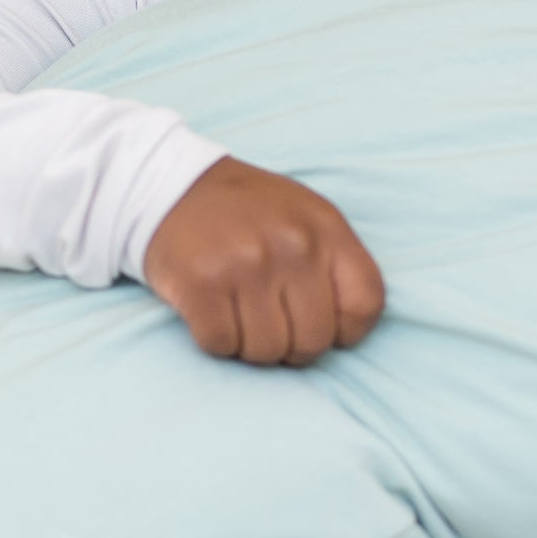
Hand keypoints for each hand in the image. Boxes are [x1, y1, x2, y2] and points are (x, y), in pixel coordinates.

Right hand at [141, 157, 385, 365]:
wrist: (171, 186)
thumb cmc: (248, 212)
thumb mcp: (307, 218)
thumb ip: (335, 265)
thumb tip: (346, 332)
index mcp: (326, 228)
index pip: (365, 306)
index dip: (346, 331)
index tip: (324, 325)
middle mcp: (292, 244)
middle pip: (314, 341)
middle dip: (292, 346)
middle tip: (271, 323)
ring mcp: (246, 264)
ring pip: (267, 351)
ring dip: (251, 345)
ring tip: (240, 314)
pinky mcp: (201, 284)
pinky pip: (221, 345)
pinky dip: (216, 341)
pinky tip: (212, 312)